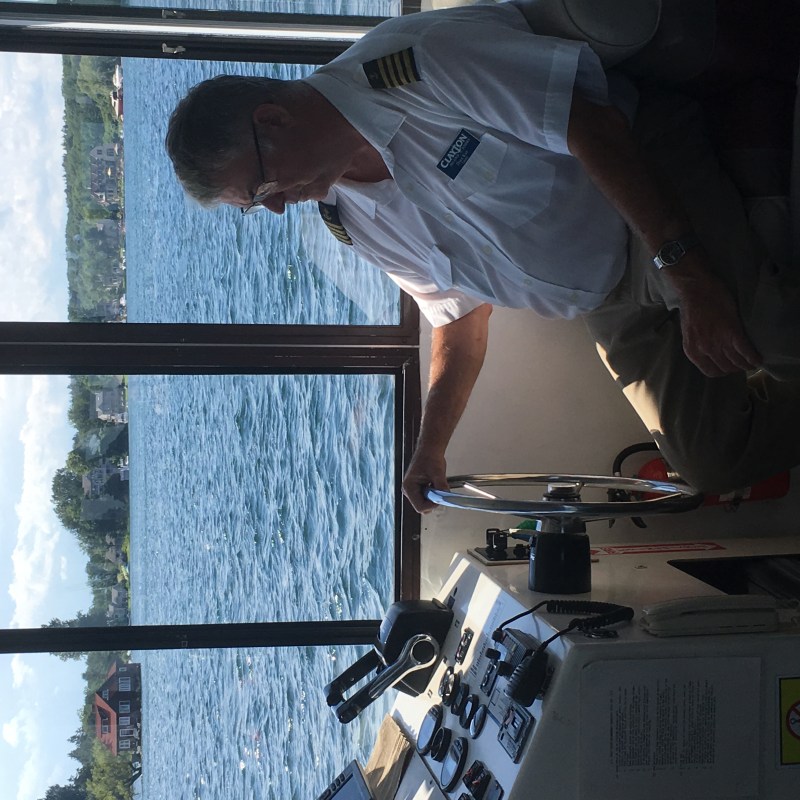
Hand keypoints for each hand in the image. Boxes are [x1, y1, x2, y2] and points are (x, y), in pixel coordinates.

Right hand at [402, 449, 448, 513]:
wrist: (430, 450)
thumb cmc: (429, 457)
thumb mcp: (437, 472)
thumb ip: (441, 486)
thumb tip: (446, 496)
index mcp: (409, 487)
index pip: (420, 507)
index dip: (432, 505)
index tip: (441, 498)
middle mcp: (409, 491)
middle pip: (423, 507)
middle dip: (433, 501)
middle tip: (440, 489)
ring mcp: (414, 491)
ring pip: (426, 503)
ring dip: (434, 496)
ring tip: (437, 483)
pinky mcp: (419, 490)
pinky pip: (428, 498)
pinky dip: (435, 493)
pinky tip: (435, 483)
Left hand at [671, 258, 761, 376]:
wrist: (696, 289)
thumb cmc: (693, 308)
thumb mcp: (691, 333)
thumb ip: (699, 345)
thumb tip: (711, 353)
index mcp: (692, 351)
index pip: (711, 372)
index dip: (723, 371)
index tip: (730, 366)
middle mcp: (704, 350)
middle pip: (726, 369)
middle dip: (736, 368)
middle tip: (743, 362)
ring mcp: (718, 342)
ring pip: (737, 363)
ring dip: (747, 364)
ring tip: (752, 361)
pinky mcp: (731, 332)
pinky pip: (745, 351)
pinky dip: (753, 357)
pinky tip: (758, 358)